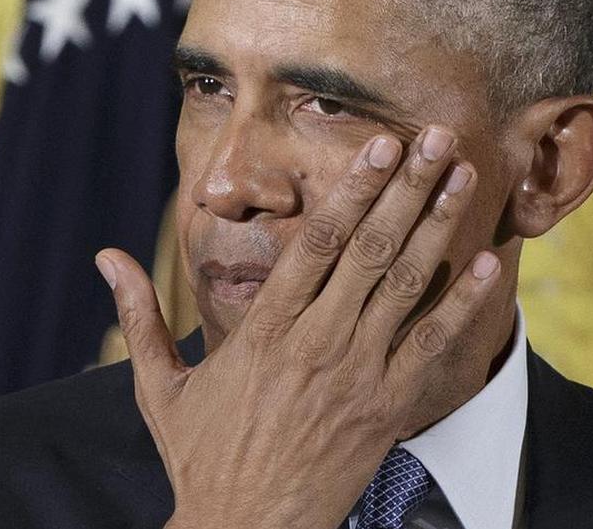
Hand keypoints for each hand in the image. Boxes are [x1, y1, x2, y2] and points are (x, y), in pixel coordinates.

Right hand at [95, 126, 501, 527]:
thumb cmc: (202, 456)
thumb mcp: (158, 386)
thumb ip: (139, 316)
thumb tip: (104, 257)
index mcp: (263, 329)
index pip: (315, 242)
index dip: (353, 188)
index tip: (380, 146)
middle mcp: (315, 342)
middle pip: (368, 249)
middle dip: (406, 188)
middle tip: (435, 136)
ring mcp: (356, 375)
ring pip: (404, 286)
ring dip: (437, 226)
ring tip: (464, 177)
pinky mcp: (385, 409)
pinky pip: (431, 348)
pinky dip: (461, 305)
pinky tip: (488, 265)